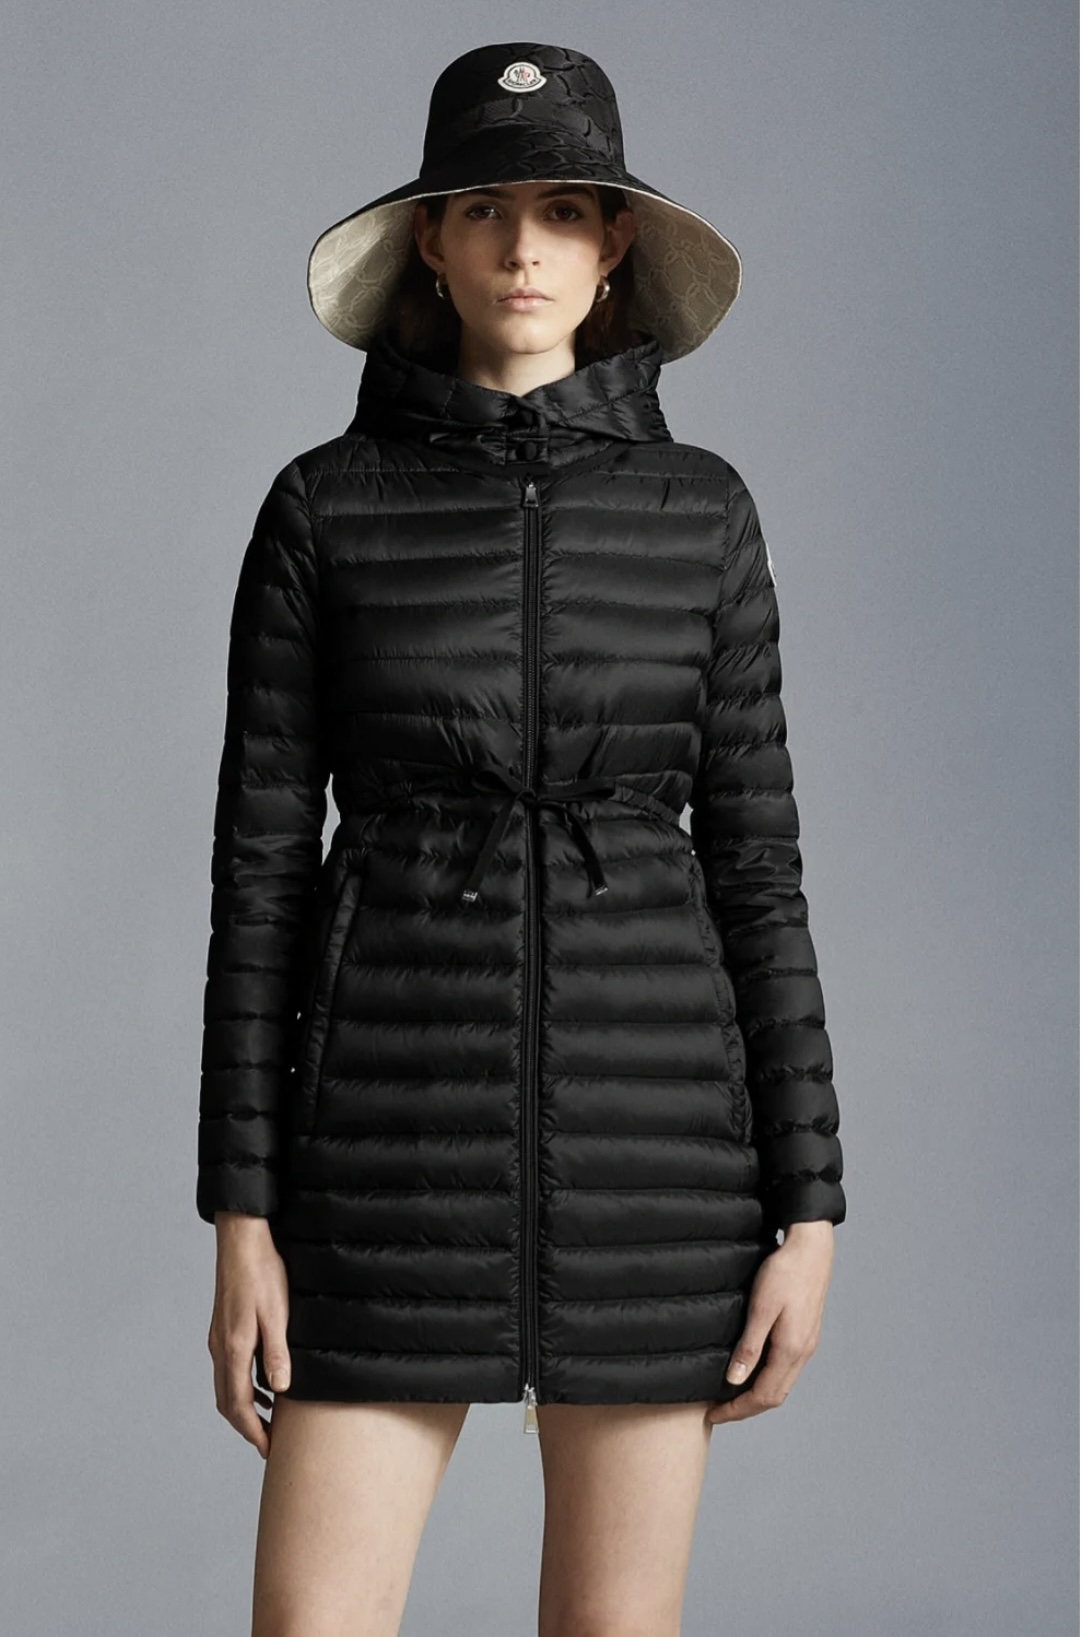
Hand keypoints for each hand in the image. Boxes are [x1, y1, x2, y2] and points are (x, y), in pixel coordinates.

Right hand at [207, 1212, 290, 1457]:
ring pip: (225, 1387)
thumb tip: (280, 1390)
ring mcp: (218, 1339)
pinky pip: (229, 1369)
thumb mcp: (277, 1313)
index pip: (239, 1404)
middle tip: (267, 1443)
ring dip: (244, 1407)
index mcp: (234, 1348)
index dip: (253, 1431)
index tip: (267, 1449)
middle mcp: (221, 1348)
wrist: (241, 1240)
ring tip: (268, 1419)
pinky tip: (264, 1384)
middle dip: (246, 1426)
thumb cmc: (263, 1272)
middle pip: (227, 1402)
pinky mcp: (222, 1329)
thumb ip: (277, 1352)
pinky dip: (242, 1386)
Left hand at [707, 1221, 834, 1423]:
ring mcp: (807, 1344)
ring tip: (732, 1394)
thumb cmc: (784, 1273)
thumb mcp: (761, 1308)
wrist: (811, 1248)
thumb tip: (735, 1381)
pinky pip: (787, 1369)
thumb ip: (749, 1347)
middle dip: (747, 1408)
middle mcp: (803, 1353)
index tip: (714, 1415)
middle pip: (775, 1396)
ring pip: (783, 1384)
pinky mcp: (807, 1333)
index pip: (763, 1396)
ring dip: (758, 1395)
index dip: (737, 1410)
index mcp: (791, 1350)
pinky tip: (753, 1370)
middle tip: (719, 1411)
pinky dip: (768, 1379)